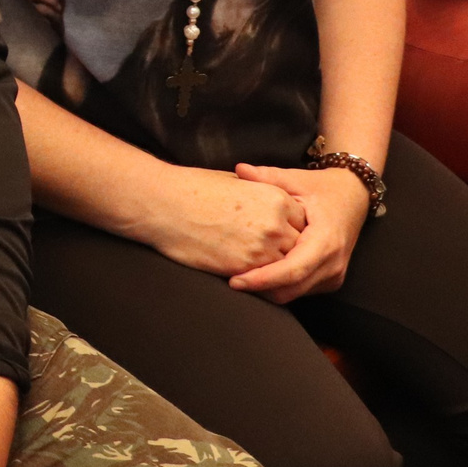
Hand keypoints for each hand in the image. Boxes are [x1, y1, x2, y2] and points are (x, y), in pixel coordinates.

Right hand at [132, 163, 306, 275]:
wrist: (165, 204)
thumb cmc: (194, 189)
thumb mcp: (237, 182)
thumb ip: (261, 194)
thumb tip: (269, 207)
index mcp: (277, 197)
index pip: (302, 222)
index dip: (291, 231)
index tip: (281, 237)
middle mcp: (276, 223)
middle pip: (298, 246)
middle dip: (289, 252)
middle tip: (280, 259)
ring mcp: (262, 247)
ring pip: (286, 268)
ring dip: (278, 271)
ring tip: (269, 273)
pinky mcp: (244, 268)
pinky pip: (266, 283)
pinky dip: (262, 283)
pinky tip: (252, 280)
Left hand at [226, 165, 368, 303]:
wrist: (354, 197)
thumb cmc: (324, 188)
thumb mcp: (296, 179)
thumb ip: (267, 176)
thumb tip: (239, 169)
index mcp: (326, 239)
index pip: (292, 270)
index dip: (263, 279)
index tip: (235, 281)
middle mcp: (333, 262)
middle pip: (291, 289)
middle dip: (260, 289)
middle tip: (231, 281)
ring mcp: (335, 275)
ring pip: (295, 294)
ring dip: (269, 290)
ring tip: (243, 277)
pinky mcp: (332, 280)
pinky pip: (302, 290)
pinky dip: (281, 286)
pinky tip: (263, 274)